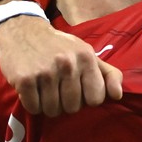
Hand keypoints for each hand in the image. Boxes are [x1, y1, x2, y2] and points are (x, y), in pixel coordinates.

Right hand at [0, 15, 123, 115]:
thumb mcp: (87, 53)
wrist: (23, 30)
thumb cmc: (60, 46)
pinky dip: (32, 104)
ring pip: (53, 111)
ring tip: (45, 88)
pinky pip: (34, 108)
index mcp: (86, 57)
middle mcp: (67, 64)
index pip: (96, 99)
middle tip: (58, 88)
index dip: (87, 98)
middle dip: (66, 103)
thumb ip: (108, 73)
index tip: (78, 88)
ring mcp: (45, 72)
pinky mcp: (25, 80)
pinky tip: (32, 89)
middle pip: (73, 108)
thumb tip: (118, 95)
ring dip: (48, 105)